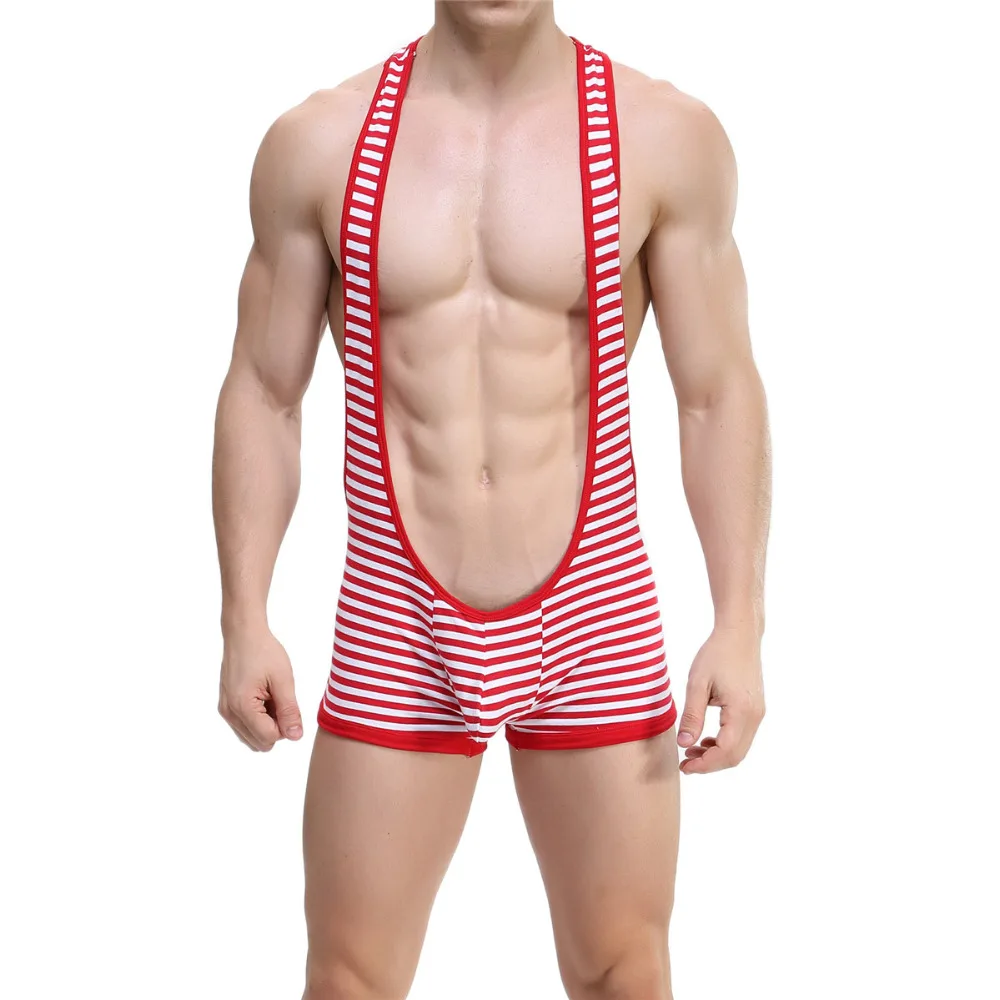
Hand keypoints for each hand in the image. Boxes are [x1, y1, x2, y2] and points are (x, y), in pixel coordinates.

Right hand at [218, 625, 302, 750]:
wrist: (243, 634)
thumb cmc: (264, 652)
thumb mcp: (283, 680)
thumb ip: (289, 711)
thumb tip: (295, 736)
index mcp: (242, 707)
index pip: (269, 738)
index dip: (285, 726)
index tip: (288, 704)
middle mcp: (229, 713)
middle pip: (260, 743)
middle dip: (275, 727)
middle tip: (280, 699)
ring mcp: (226, 710)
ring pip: (252, 736)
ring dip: (267, 723)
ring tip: (271, 696)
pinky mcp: (226, 706)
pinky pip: (245, 725)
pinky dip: (258, 717)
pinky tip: (263, 696)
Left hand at [677, 626, 764, 773]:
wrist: (739, 635)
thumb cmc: (716, 654)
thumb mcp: (697, 683)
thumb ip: (692, 715)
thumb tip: (684, 744)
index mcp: (742, 711)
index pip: (725, 752)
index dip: (704, 765)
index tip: (683, 767)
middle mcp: (755, 716)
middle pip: (735, 756)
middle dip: (710, 765)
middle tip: (685, 764)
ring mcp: (758, 713)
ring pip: (740, 749)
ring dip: (717, 755)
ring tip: (691, 751)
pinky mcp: (756, 709)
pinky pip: (742, 737)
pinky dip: (725, 744)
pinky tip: (706, 739)